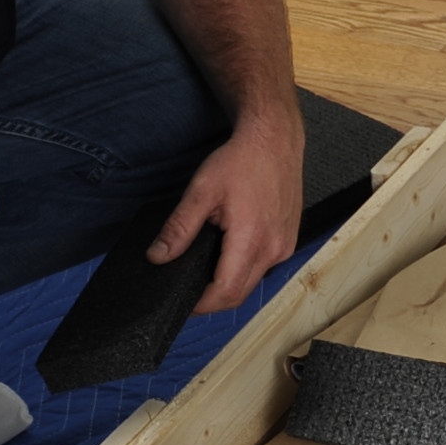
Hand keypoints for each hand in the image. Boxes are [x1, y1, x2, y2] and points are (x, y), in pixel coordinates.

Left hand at [151, 108, 308, 312]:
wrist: (275, 140)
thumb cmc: (241, 160)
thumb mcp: (201, 191)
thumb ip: (179, 228)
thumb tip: (158, 257)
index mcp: (251, 239)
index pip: (225, 292)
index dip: (202, 304)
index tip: (183, 302)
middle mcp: (274, 249)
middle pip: (239, 294)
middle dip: (213, 298)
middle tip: (189, 291)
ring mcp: (284, 246)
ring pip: (252, 282)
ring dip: (229, 284)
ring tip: (207, 269)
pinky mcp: (288, 240)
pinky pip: (263, 267)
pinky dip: (244, 268)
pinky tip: (229, 252)